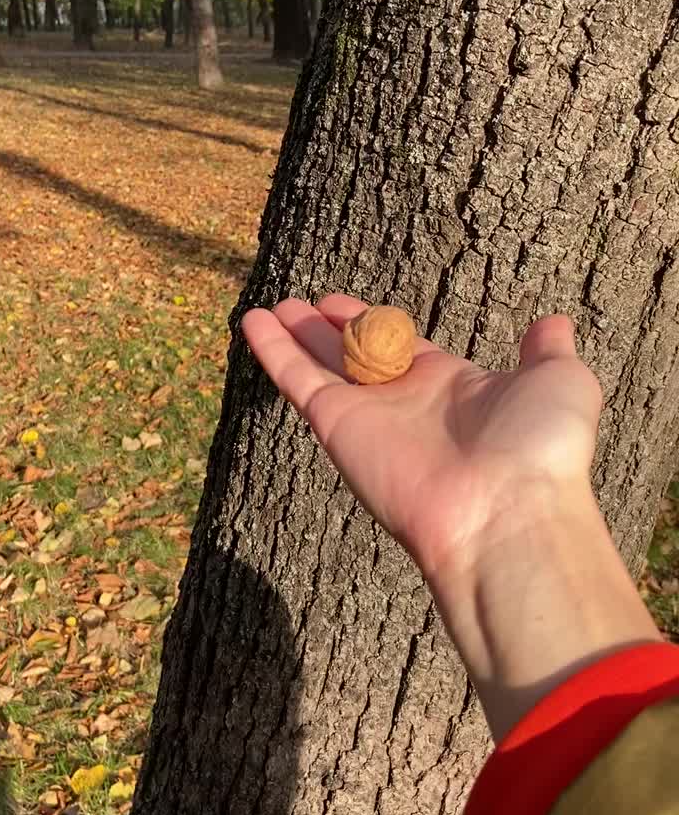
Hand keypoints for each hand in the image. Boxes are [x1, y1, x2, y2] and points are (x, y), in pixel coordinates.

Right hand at [243, 294, 657, 738]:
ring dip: (294, 336)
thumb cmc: (542, 450)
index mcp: (454, 386)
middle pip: (355, 355)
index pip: (403, 347)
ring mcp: (369, 415)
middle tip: (302, 304)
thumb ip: (548, 351)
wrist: (507, 511)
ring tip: (270, 307)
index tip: (345, 303)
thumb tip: (554, 323)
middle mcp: (406, 402)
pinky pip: (298, 380)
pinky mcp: (337, 425)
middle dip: (329, 330)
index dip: (374, 323)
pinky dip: (272, 351)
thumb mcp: (562, 382)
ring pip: (321, 365)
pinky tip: (252, 320)